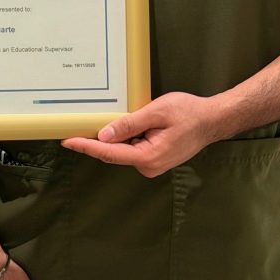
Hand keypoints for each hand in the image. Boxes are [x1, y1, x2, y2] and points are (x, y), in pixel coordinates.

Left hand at [61, 91, 219, 177]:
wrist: (211, 120)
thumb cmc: (188, 113)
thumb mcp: (156, 112)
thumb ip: (129, 124)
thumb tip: (104, 135)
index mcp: (148, 157)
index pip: (109, 153)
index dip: (86, 146)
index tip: (67, 141)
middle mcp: (148, 166)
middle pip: (114, 151)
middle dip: (99, 137)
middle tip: (82, 120)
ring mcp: (151, 164)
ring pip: (123, 148)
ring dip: (117, 134)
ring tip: (123, 116)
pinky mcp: (153, 158)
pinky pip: (133, 146)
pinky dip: (127, 135)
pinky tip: (131, 122)